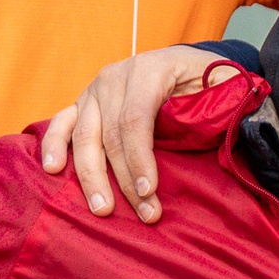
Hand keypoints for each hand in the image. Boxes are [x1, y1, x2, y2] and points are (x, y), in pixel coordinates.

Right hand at [38, 46, 229, 222]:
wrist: (182, 63)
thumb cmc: (205, 81)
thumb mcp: (220, 85)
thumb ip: (219, 106)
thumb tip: (226, 134)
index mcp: (150, 69)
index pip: (136, 119)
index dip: (139, 158)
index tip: (149, 192)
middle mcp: (115, 76)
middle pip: (110, 134)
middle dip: (124, 179)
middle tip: (143, 215)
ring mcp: (95, 89)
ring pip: (84, 135)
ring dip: (90, 176)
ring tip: (102, 210)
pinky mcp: (82, 103)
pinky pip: (61, 124)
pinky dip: (52, 145)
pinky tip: (52, 169)